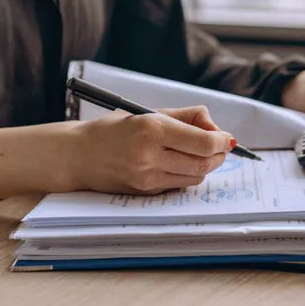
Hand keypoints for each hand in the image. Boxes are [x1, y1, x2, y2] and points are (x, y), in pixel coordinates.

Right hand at [66, 106, 233, 194]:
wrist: (78, 155)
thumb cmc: (114, 129)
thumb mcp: (149, 113)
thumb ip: (186, 116)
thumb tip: (216, 128)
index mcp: (152, 129)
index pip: (203, 142)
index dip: (221, 141)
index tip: (226, 139)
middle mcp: (150, 155)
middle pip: (203, 163)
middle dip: (218, 156)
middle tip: (219, 148)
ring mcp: (147, 177)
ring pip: (194, 177)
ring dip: (205, 167)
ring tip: (200, 155)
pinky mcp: (144, 192)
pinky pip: (178, 185)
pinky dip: (187, 175)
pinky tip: (179, 164)